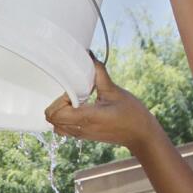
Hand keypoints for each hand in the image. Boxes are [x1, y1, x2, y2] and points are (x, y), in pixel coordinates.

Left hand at [45, 56, 159, 148]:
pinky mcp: (83, 136)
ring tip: (75, 101)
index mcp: (87, 117)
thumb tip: (89, 56)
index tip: (73, 90)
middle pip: (52, 119)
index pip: (56, 112)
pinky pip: (64, 129)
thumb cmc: (131, 113)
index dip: (59, 99)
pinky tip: (78, 108)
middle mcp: (80, 129)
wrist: (140, 134)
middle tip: (72, 94)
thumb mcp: (115, 91)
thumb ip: (99, 73)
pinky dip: (63, 118)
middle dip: (57, 104)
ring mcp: (81, 135)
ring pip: (55, 126)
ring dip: (59, 112)